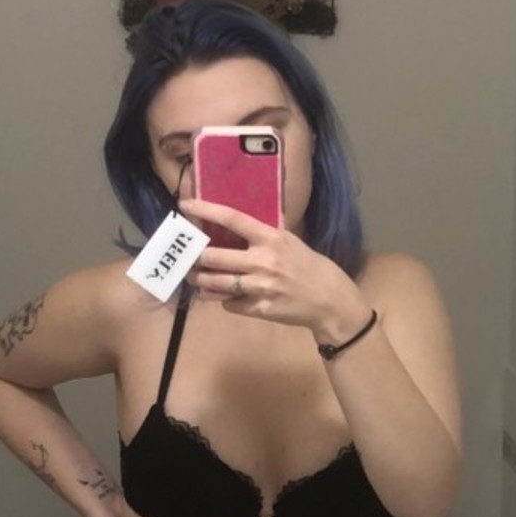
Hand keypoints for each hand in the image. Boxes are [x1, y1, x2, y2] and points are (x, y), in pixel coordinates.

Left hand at [184, 199, 370, 343]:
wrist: (329, 300)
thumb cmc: (309, 266)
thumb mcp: (290, 242)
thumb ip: (263, 234)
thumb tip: (234, 223)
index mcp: (271, 238)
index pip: (232, 219)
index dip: (206, 211)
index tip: (186, 206)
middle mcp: (263, 261)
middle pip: (215, 257)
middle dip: (196, 258)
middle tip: (189, 258)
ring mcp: (260, 287)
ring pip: (217, 283)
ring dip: (201, 281)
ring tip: (197, 278)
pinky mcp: (260, 309)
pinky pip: (230, 304)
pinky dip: (225, 300)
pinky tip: (228, 296)